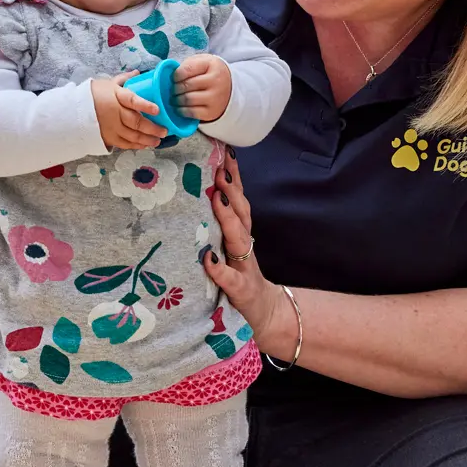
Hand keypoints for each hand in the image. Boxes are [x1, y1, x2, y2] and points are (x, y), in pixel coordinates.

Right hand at [92, 73, 167, 150]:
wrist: (75, 110)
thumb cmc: (94, 94)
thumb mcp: (108, 83)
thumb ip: (124, 79)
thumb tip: (138, 73)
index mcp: (117, 96)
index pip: (133, 100)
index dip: (145, 105)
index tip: (157, 110)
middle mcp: (115, 113)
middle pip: (136, 122)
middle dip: (152, 128)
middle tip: (164, 131)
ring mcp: (112, 127)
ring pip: (133, 136)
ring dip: (147, 139)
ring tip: (158, 140)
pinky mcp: (108, 137)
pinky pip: (125, 144)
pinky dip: (136, 145)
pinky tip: (145, 145)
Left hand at [174, 54, 231, 121]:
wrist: (229, 88)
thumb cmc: (209, 73)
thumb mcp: (202, 62)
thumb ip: (187, 65)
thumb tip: (168, 77)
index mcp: (212, 65)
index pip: (186, 70)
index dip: (175, 75)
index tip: (173, 79)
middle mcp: (216, 81)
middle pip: (186, 85)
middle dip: (174, 89)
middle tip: (172, 90)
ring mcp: (215, 98)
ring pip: (187, 99)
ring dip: (176, 100)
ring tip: (174, 98)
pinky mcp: (212, 112)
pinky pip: (191, 112)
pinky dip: (181, 110)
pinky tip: (179, 107)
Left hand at [200, 147, 290, 352]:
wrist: (264, 313)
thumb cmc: (239, 276)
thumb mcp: (231, 248)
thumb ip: (221, 224)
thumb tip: (202, 194)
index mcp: (240, 235)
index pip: (238, 200)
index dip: (233, 177)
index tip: (224, 152)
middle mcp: (244, 246)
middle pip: (241, 214)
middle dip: (232, 191)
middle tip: (220, 169)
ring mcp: (243, 268)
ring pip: (239, 239)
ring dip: (228, 218)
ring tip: (217, 199)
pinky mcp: (239, 291)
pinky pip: (229, 278)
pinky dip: (219, 269)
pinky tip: (207, 259)